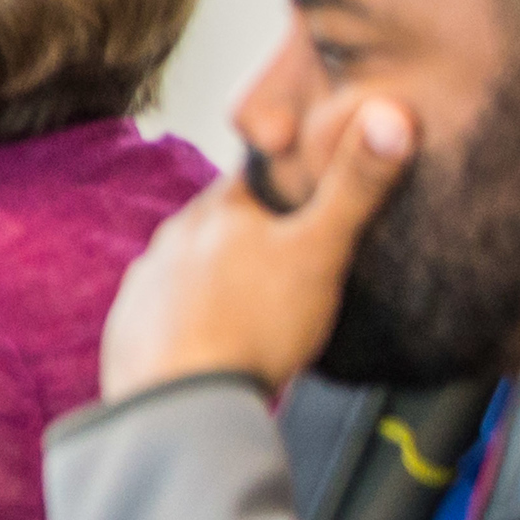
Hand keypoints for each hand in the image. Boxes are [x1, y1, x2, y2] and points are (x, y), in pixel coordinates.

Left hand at [100, 94, 410, 401]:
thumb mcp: (320, 251)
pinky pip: (166, 315)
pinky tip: (213, 341)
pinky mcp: (128, 330)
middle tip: (294, 261)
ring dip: (220, 279)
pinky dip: (190, 321)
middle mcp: (170, 238)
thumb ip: (355, 187)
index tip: (314, 194)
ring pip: (192, 268)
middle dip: (254, 236)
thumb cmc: (254, 325)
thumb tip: (391, 113)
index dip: (289, 182)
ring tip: (258, 308)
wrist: (179, 405)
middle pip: (223, 224)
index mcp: (217, 210)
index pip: (257, 177)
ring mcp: (144, 284)